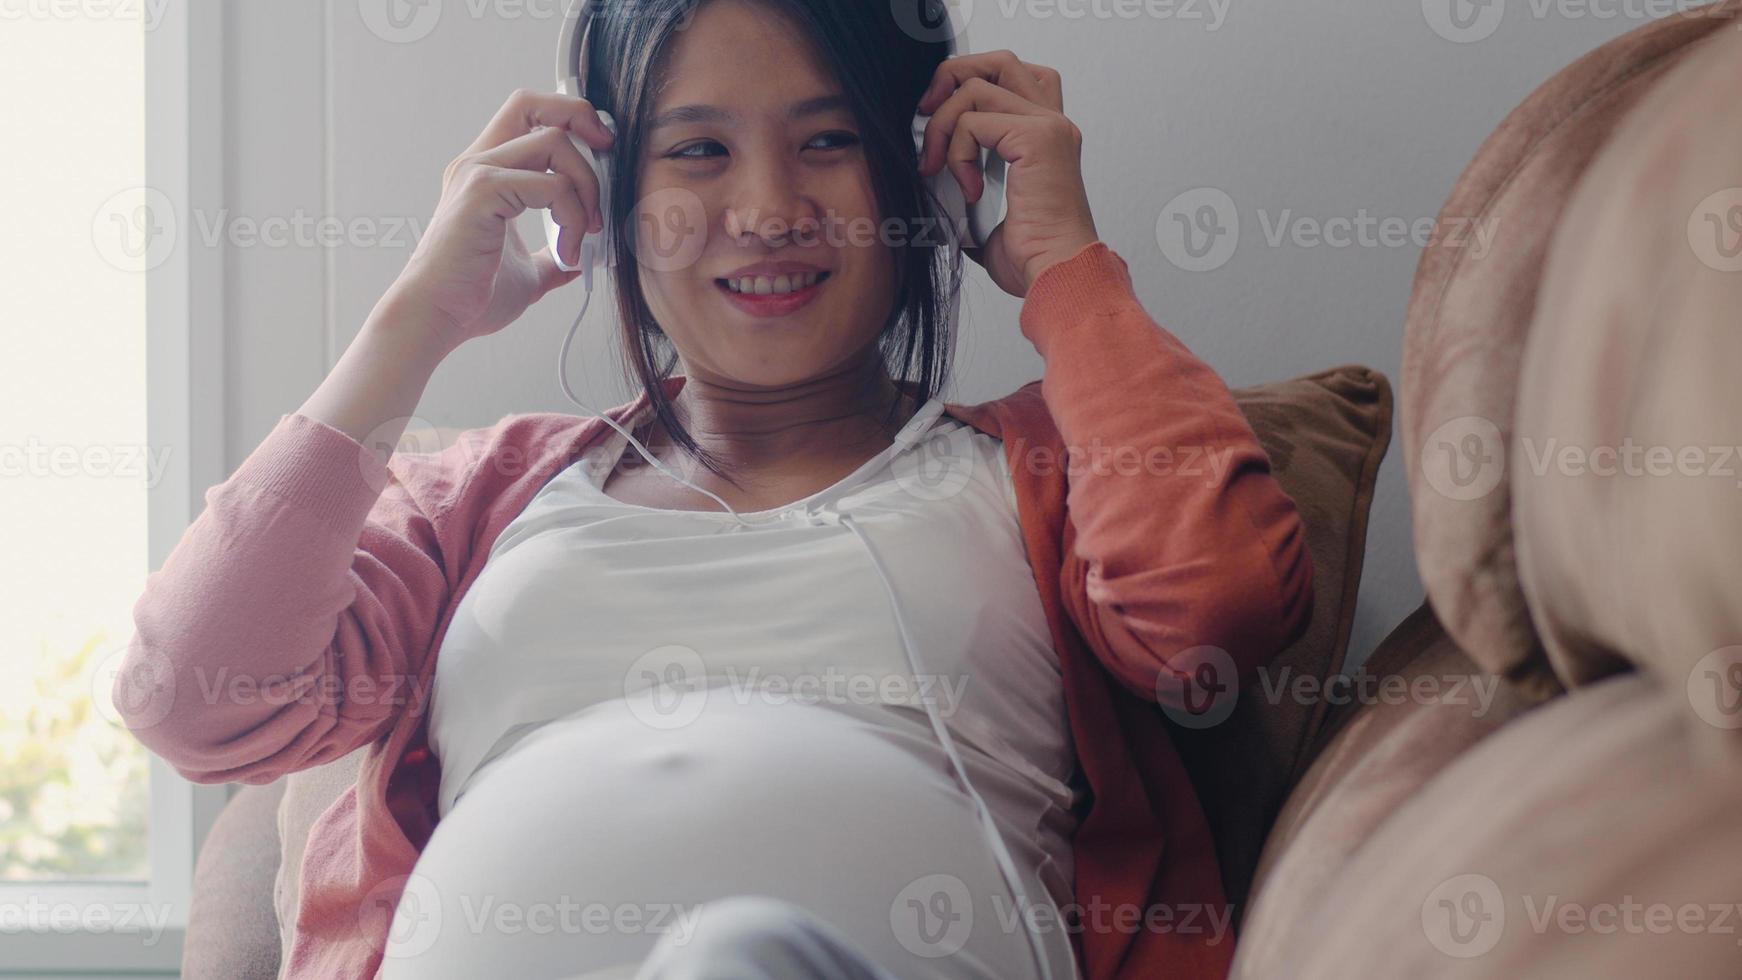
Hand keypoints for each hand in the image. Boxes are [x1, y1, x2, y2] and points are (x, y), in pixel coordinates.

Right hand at [383, 89, 613, 352]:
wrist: (437, 319)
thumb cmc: (471, 298)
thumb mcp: (528, 273)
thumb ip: (552, 259)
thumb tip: (579, 261)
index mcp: (487, 173)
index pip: (529, 113)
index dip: (570, 118)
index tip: (601, 151)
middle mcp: (479, 163)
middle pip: (535, 105)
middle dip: (582, 121)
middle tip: (607, 161)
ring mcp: (478, 174)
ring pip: (555, 142)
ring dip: (586, 187)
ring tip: (586, 234)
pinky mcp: (483, 193)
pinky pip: (552, 185)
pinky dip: (574, 217)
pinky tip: (570, 252)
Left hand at [916, 50, 1100, 297]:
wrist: (1058, 277)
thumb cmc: (1032, 259)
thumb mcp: (988, 216)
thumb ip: (968, 186)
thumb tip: (932, 183)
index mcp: (1048, 138)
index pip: (1011, 80)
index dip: (969, 87)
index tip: (939, 124)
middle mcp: (1053, 124)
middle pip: (999, 62)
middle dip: (952, 79)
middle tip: (926, 116)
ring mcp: (1048, 127)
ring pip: (975, 88)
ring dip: (943, 125)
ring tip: (939, 169)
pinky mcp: (1036, 138)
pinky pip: (972, 122)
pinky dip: (956, 153)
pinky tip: (968, 190)